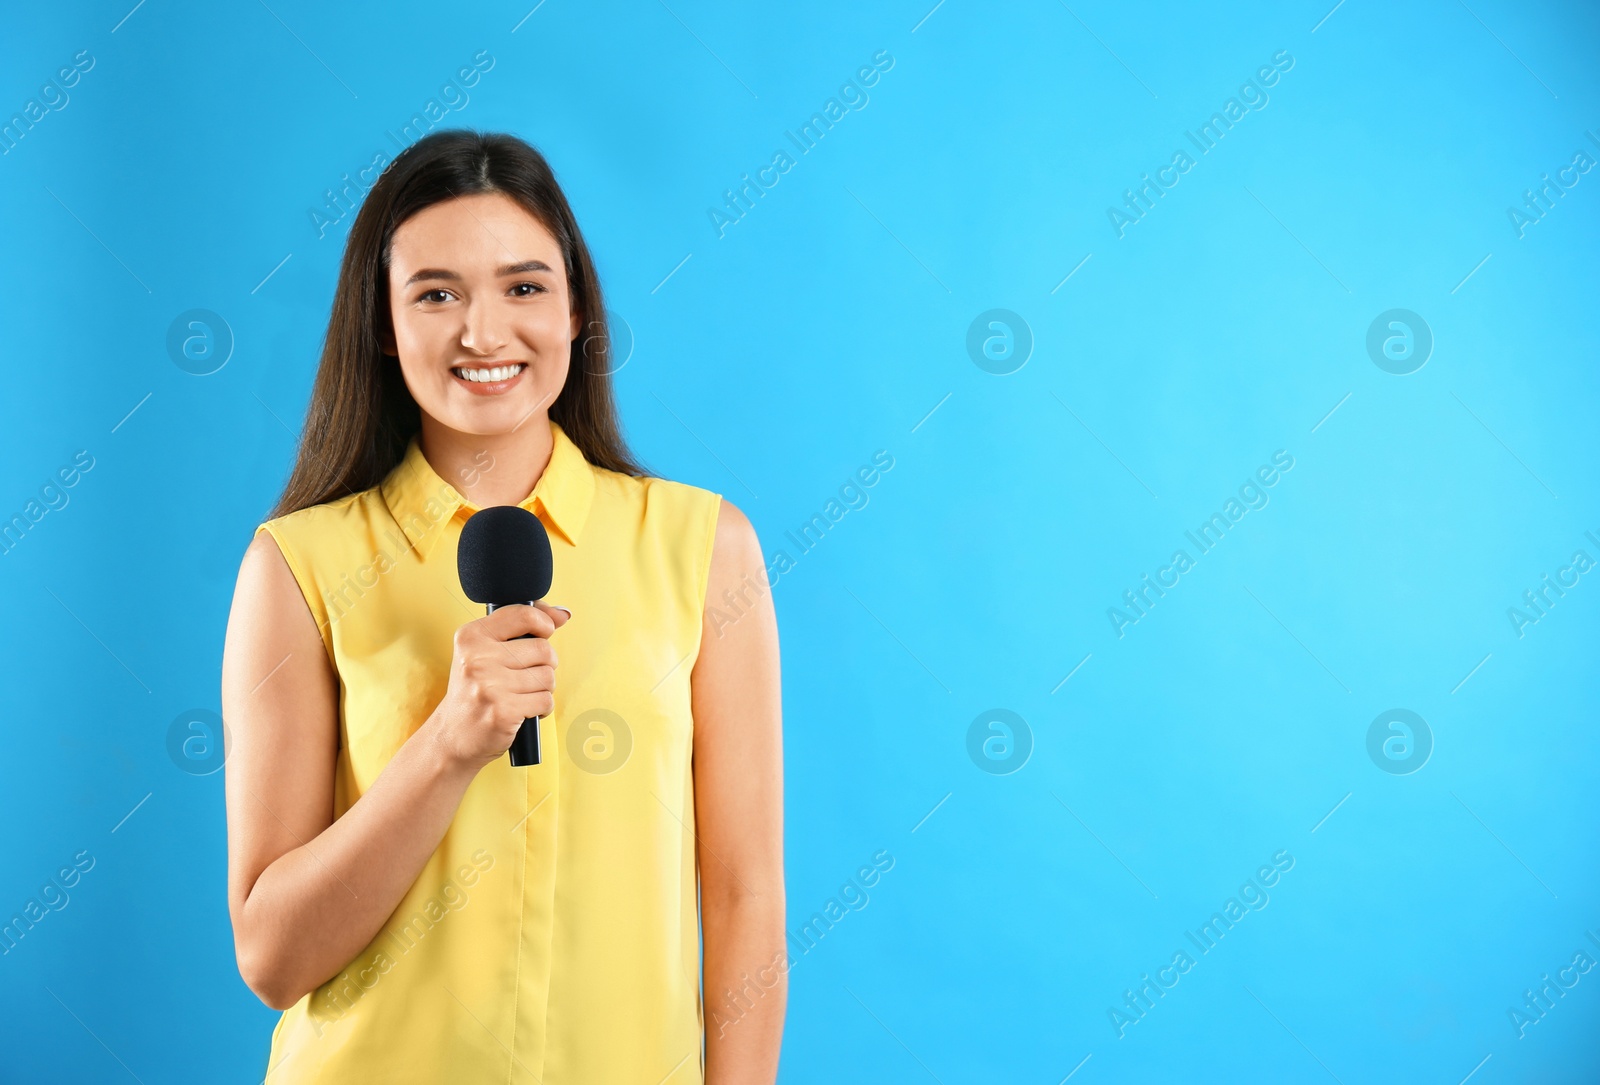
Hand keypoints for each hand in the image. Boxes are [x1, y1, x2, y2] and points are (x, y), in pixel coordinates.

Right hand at [426, 602, 571, 770]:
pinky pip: (546, 701)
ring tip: (520, 695)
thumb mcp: (486, 651)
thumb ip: (523, 627)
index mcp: (471, 637)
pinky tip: (522, 710)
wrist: (452, 737)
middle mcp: (477, 658)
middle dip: (544, 665)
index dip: (544, 623)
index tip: (544, 632)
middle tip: (524, 677)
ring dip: (542, 689)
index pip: (524, 614)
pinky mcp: (503, 712)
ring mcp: (489, 686)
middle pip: (544, 649)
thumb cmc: (475, 691)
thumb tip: (563, 613)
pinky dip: (542, 708)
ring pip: (548, 677)